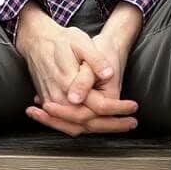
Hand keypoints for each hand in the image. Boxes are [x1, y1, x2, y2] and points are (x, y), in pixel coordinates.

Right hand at [16, 2, 139, 136]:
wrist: (37, 40)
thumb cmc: (60, 40)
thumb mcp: (81, 42)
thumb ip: (95, 60)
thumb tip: (108, 74)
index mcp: (68, 83)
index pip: (97, 106)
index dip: (118, 109)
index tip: (133, 106)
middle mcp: (58, 97)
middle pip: (87, 123)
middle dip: (112, 125)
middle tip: (131, 123)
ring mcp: (51, 102)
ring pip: (75, 126)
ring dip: (98, 129)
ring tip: (118, 127)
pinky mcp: (48, 103)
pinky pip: (65, 123)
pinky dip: (82, 126)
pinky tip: (96, 125)